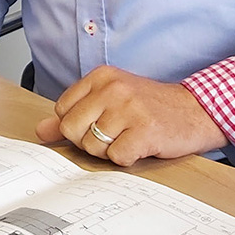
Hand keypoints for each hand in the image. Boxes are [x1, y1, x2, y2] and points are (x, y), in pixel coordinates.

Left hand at [35, 65, 226, 166]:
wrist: (194, 110)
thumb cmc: (149, 106)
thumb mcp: (110, 100)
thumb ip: (74, 113)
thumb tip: (40, 130)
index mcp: (102, 76)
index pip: (62, 110)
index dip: (77, 124)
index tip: (99, 121)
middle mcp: (114, 87)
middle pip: (72, 129)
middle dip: (89, 140)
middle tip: (114, 133)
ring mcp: (130, 108)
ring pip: (92, 146)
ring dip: (110, 151)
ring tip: (128, 137)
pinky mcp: (145, 130)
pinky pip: (116, 157)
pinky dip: (127, 158)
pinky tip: (140, 145)